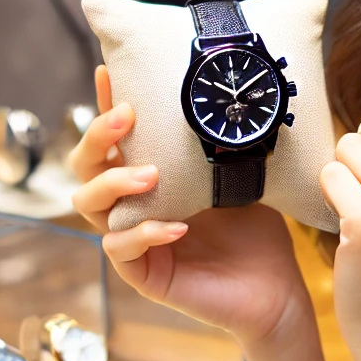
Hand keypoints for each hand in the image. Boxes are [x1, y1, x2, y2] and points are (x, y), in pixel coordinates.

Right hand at [70, 66, 309, 349]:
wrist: (275, 288)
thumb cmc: (255, 230)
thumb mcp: (237, 176)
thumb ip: (217, 145)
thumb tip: (219, 96)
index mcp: (150, 177)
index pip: (115, 139)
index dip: (103, 106)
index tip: (107, 72)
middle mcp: (131, 204)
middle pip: (85, 167)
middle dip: (97, 137)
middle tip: (127, 117)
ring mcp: (132, 239)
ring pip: (90, 205)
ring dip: (115, 182)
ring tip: (151, 174)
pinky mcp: (143, 274)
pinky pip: (120, 249)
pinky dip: (144, 233)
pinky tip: (176, 227)